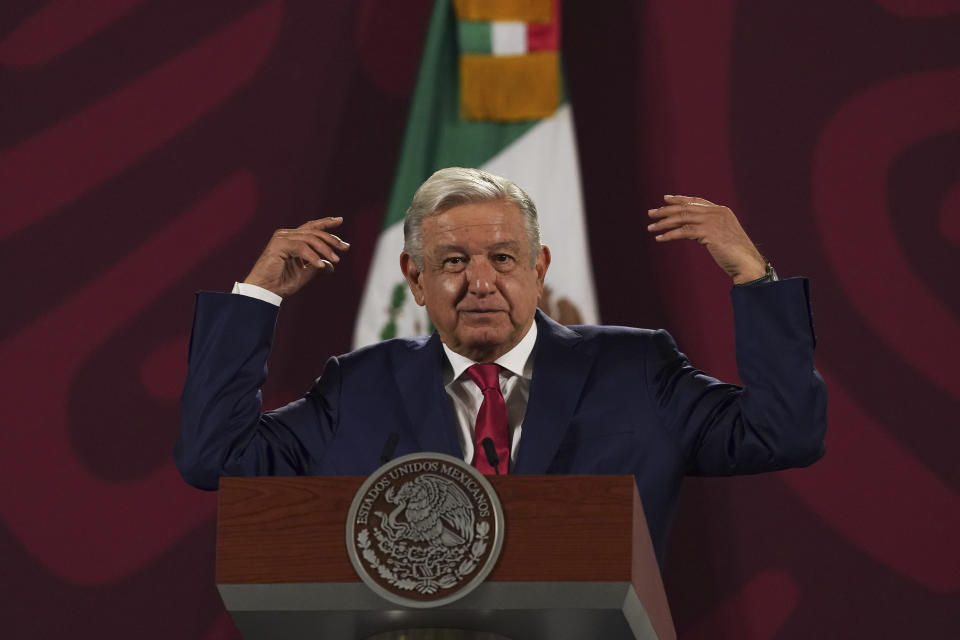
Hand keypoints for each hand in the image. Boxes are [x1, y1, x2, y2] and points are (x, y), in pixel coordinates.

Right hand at [243, 217, 349, 297]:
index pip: (311, 227)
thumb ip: (317, 267)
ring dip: (325, 249)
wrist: (265, 291)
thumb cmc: (281, 284)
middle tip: (345, 247)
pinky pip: (301, 247)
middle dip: (331, 238)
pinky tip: (320, 265)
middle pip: (314, 231)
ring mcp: (281, 238)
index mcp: (291, 240)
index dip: (326, 222)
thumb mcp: (304, 275)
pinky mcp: (278, 245)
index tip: (340, 220)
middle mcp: (286, 235)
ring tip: (335, 260)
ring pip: (310, 238)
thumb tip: (332, 266)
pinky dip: (312, 256)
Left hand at [647, 195, 765, 283]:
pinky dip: (669, 234)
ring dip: (663, 223)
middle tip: (650, 213)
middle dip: (666, 210)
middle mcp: (717, 212)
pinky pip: (683, 232)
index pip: (696, 201)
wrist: (747, 263)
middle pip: (686, 208)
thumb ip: (707, 228)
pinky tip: (659, 238)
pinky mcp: (708, 233)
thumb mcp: (721, 235)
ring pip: (682, 218)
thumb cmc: (735, 253)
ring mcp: (713, 221)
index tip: (665, 199)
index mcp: (721, 211)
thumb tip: (687, 229)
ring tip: (650, 227)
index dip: (679, 199)